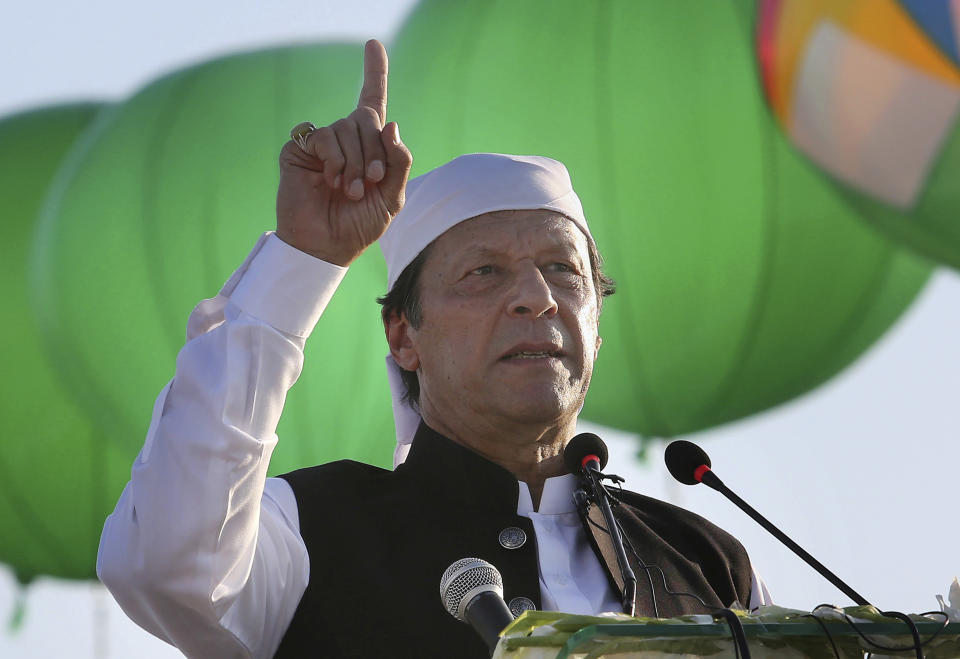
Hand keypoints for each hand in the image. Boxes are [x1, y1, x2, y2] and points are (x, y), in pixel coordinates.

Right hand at [276, 39, 412, 265]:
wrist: (327, 246)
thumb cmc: (360, 225)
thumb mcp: (393, 198)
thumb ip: (398, 162)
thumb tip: (391, 124)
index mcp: (369, 147)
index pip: (372, 102)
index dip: (374, 72)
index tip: (374, 44)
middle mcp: (345, 140)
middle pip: (367, 118)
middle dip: (374, 152)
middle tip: (369, 183)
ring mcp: (321, 143)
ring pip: (346, 128)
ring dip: (355, 163)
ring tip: (350, 190)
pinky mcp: (299, 149)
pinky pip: (323, 135)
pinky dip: (334, 159)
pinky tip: (331, 180)